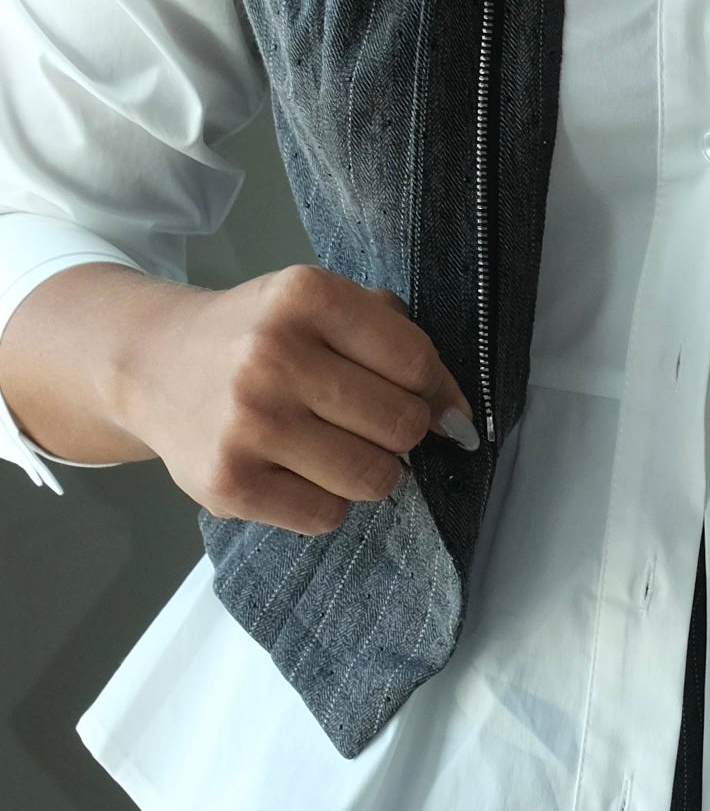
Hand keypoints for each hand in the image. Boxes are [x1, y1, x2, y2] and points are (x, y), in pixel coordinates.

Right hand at [116, 263, 479, 535]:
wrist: (152, 365)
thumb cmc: (255, 336)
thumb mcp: (319, 303)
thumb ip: (394, 338)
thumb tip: (457, 416)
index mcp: (304, 295)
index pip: (416, 362)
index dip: (435, 390)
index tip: (429, 401)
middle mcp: (272, 356)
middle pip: (402, 425)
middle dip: (401, 431)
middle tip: (369, 422)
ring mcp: (247, 423)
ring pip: (374, 478)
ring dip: (370, 469)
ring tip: (334, 445)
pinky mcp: (229, 483)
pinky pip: (328, 515)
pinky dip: (327, 501)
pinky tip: (298, 469)